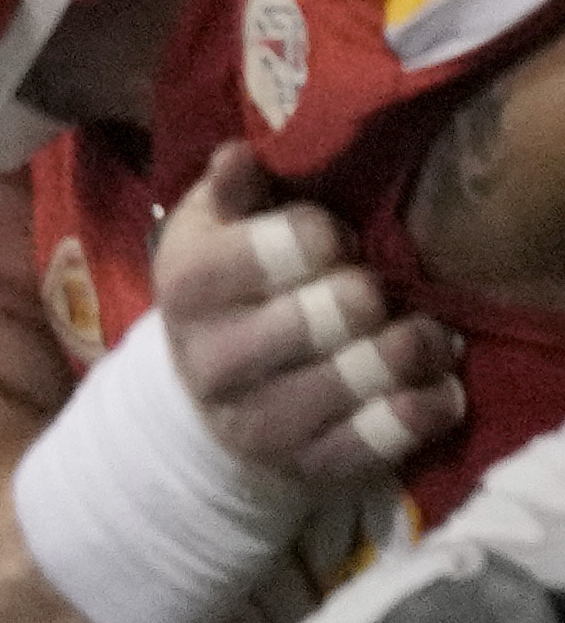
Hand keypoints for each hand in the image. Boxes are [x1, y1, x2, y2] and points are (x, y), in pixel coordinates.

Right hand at [150, 148, 458, 495]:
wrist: (208, 397)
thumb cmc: (232, 291)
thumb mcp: (215, 231)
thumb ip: (232, 190)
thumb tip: (239, 155)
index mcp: (189, 289)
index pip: (286, 247)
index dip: (326, 237)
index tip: (333, 241)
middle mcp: (211, 363)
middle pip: (335, 312)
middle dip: (371, 294)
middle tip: (379, 290)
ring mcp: (257, 424)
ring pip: (362, 375)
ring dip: (411, 347)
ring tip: (422, 333)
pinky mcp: (305, 467)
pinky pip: (381, 439)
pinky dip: (422, 408)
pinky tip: (433, 386)